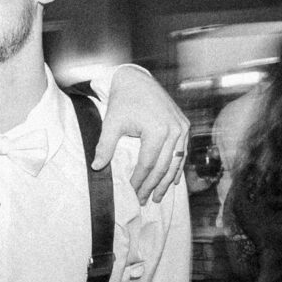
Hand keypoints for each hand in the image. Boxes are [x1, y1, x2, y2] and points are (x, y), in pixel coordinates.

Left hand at [92, 64, 189, 203]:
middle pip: (163, 166)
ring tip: (158, 196)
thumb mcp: (111, 123)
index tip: (132, 193)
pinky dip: (177, 166)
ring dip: (167, 181)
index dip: (139, 181)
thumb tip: (97, 167)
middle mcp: (174, 130)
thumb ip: (105, 146)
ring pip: (176, 161)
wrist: (137, 80)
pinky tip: (172, 180)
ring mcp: (182, 127)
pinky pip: (182, 151)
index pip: (148, 164)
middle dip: (153, 186)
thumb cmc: (123, 101)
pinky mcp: (184, 125)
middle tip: (145, 201)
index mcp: (157, 130)